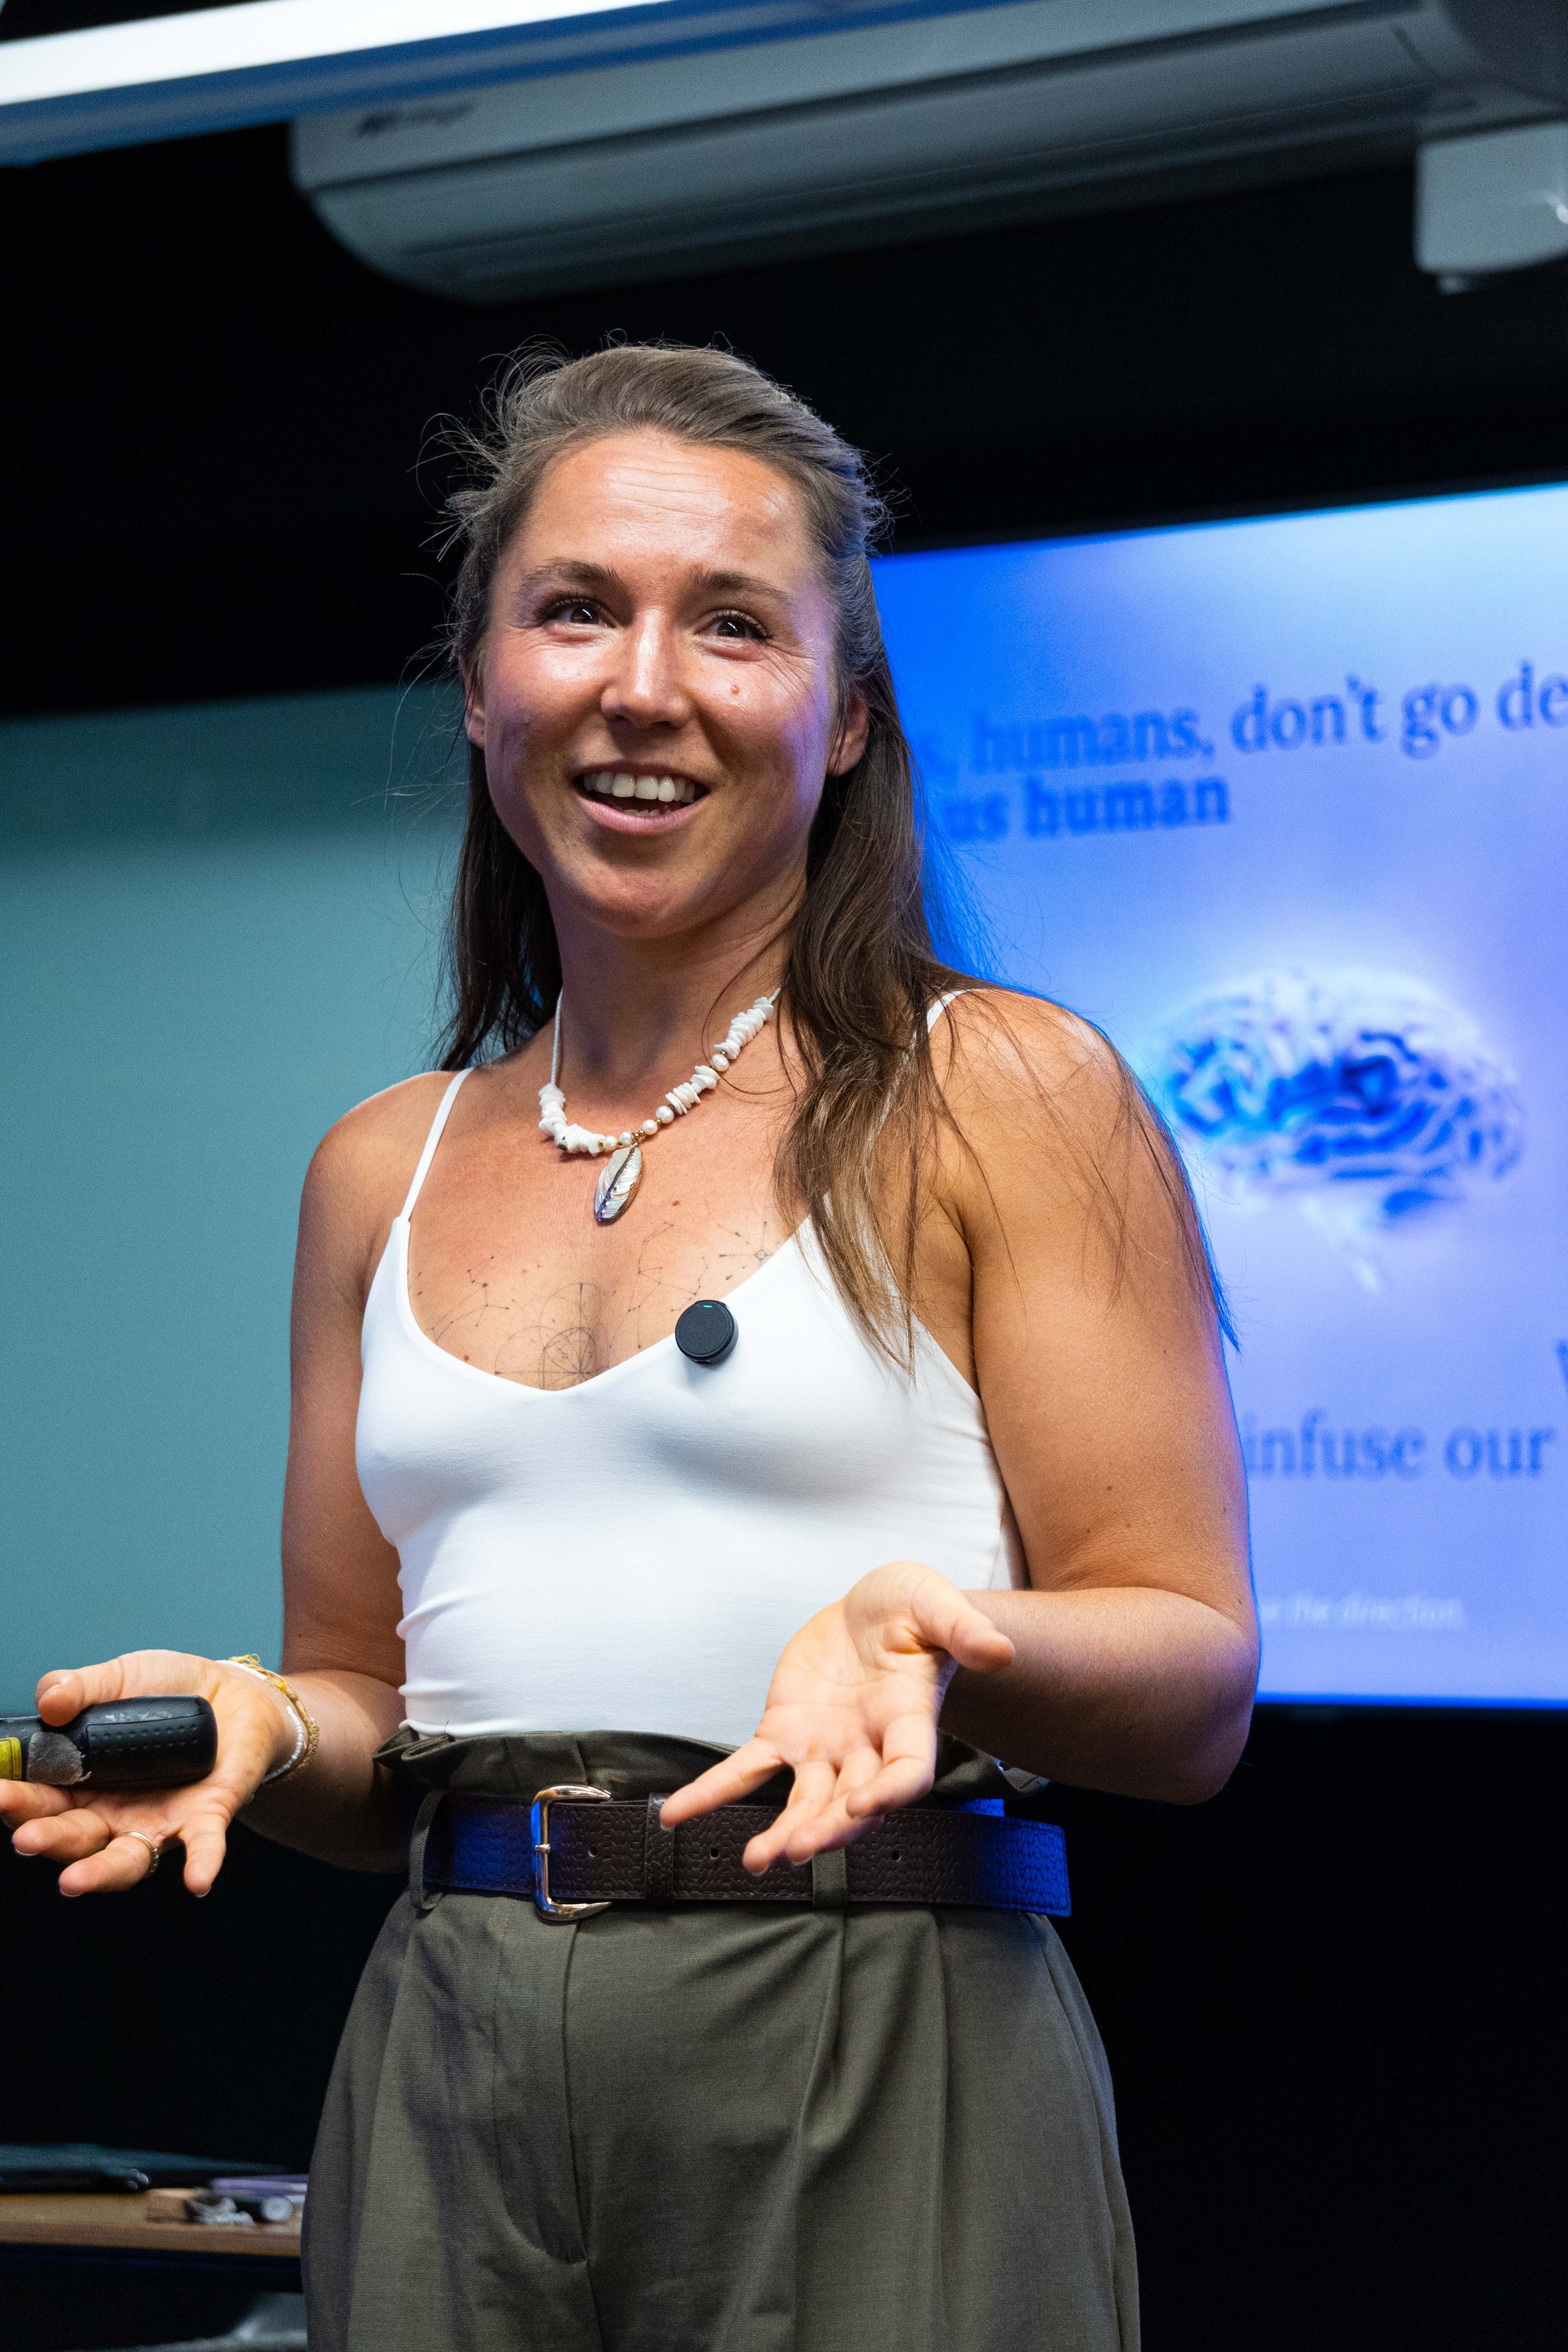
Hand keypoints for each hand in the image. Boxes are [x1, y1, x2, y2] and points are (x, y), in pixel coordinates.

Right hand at [0, 1651, 296, 1897]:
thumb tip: (48, 1700)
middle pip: (72, 1836)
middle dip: (45, 1837)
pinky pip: (203, 1846)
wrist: (231, 1693)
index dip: (16, 1800)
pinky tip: (199, 1882)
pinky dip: (202, 1863)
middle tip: (24, 1836)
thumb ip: (80, 1687)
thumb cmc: (165, 1691)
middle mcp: (112, 1814)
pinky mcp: (206, 1817)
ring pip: (123, 1859)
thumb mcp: (119, 1677)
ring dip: (98, 1873)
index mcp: (81, 1784)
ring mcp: (157, 1822)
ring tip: (72, 1883)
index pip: (38, 1800)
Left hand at [660, 1562, 1013, 1871]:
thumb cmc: (914, 1610)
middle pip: (852, 1802)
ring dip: (782, 1831)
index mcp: (909, 1720)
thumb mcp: (937, 1604)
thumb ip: (963, 1630)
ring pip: (804, 1800)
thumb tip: (1000, 1649)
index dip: (890, 1793)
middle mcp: (867, 1747)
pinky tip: (677, 1816)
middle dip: (828, 1828)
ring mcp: (824, 1748)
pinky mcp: (785, 1733)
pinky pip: (745, 1769)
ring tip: (757, 1859)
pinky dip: (711, 1793)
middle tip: (799, 1850)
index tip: (867, 1805)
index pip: (908, 1771)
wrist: (875, 1610)